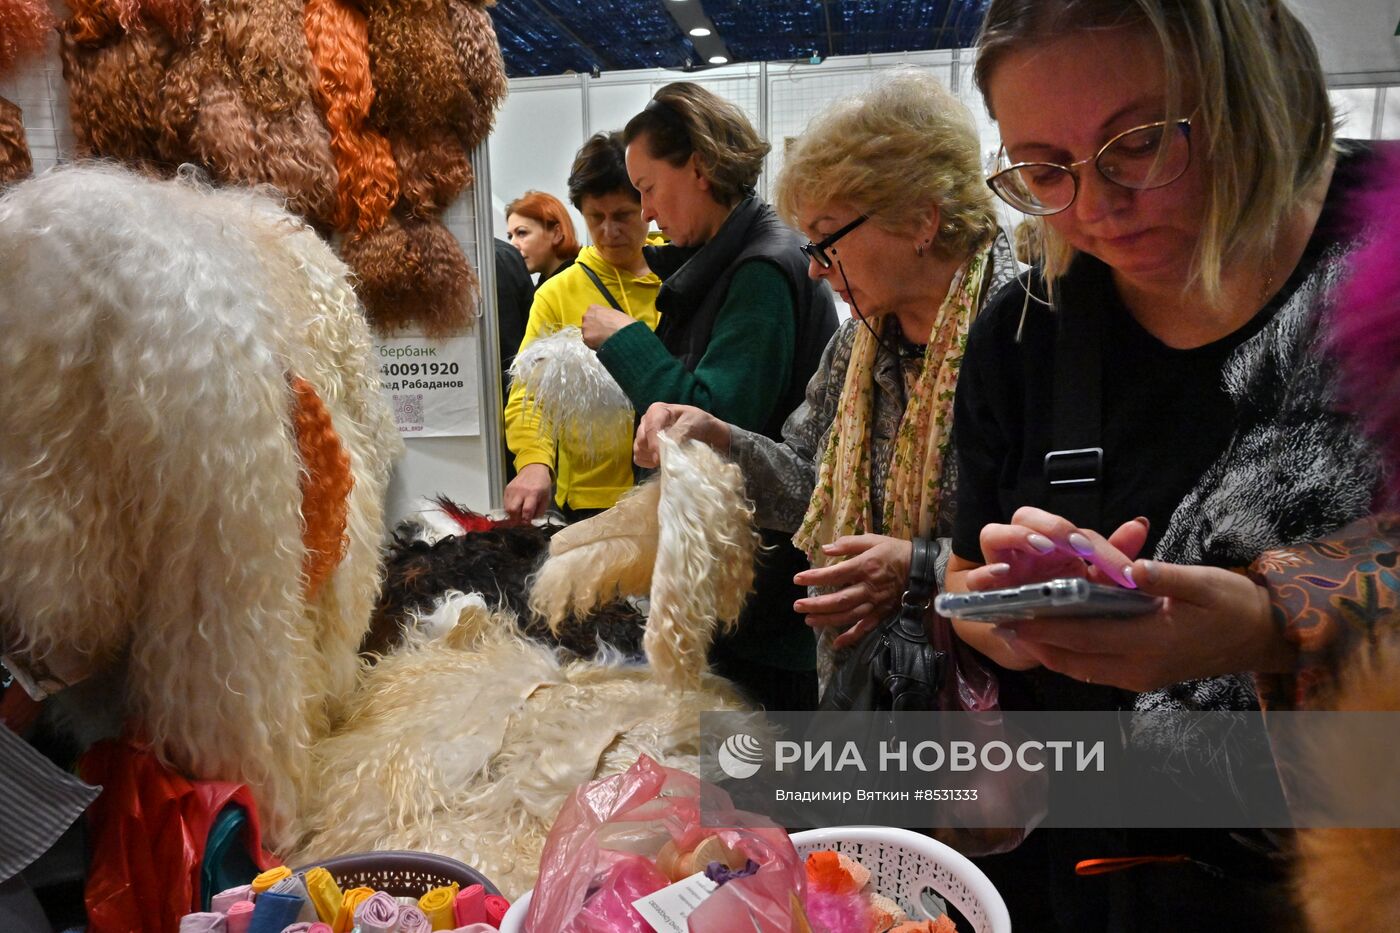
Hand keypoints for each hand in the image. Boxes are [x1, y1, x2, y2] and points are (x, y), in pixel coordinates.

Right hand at [503, 463, 552, 521]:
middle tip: (520, 521)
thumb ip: (540, 511)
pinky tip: (516, 506)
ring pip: (507, 508)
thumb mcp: (546, 497)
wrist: (533, 469)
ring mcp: (512, 490)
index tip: (526, 523)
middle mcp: (521, 491)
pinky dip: (509, 508)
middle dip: (516, 519)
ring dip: (512, 514)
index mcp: (533, 493)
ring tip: (518, 514)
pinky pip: (505, 503)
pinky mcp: (507, 489)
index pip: (526, 510)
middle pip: (512, 510)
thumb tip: (531, 521)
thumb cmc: (542, 484)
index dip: (525, 520)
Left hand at [580, 304, 635, 348]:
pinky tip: (602, 344)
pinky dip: (594, 345)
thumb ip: (606, 316)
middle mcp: (587, 316)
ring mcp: (585, 327)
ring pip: (587, 334)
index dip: (597, 321)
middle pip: (587, 324)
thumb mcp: (615, 313)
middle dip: (594, 329)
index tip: (601, 326)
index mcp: (593, 308)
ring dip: (593, 337)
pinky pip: (589, 343)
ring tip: (604, 340)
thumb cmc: (623, 323)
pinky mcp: (586, 338)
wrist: (624, 333)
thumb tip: (607, 322)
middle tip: (602, 334)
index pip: (591, 315)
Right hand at [633, 403, 730, 467]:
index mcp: (657, 410)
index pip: (651, 428)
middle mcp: (646, 421)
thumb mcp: (691, 424)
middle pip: (642, 440)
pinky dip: (648, 462)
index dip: (654, 444)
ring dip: (652, 457)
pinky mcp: (643, 448)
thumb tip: (664, 450)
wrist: (704, 434)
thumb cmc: (698, 425)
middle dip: (654, 451)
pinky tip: (661, 462)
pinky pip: (639, 458)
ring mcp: (643, 434)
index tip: (660, 459)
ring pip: (638, 449)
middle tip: (669, 459)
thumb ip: (676, 434)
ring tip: (667, 459)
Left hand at [792, 535, 912, 649]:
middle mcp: (868, 587)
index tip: (798, 579)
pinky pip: (865, 628)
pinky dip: (851, 637)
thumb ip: (848, 544)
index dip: (815, 577)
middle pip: (838, 599)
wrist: (921, 567)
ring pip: (848, 615)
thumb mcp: (872, 539)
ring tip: (809, 620)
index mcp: (864, 566)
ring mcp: (875, 603)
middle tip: (797, 606)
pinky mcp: (882, 613)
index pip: (835, 574)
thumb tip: (825, 548)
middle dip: (816, 604)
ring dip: (827, 620)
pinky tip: (836, 643)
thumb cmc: (894, 551)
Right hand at [944, 508, 1150, 670]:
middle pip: (1026, 516)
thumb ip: (1115, 558)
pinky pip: (975, 578)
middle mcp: (1023, 549)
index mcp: (1052, 544)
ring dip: (1016, 537)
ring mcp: (1001, 568)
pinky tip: (1005, 575)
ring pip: (992, 534)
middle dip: (1052, 527)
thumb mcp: (1097, 586)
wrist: (1042, 644)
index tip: (1124, 571)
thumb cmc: (1068, 607)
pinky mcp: (986, 594)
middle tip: (1078, 546)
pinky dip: (986, 574)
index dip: (1099, 546)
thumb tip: (1139, 524)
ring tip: (1042, 547)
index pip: (1074, 532)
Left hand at [995, 559, 1290, 691]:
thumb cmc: (1235, 604)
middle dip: (1036, 643)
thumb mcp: (1206, 583)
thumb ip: (1165, 577)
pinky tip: (1050, 641)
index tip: (1014, 616)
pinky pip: (1096, 669)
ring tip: (1014, 632)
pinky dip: (1070, 657)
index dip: (1047, 627)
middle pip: (1074, 659)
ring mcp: (1141, 676)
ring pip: (1081, 668)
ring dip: (1048, 652)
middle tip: (999, 624)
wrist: (1266, 637)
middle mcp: (1139, 668)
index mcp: (1151, 643)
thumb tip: (1130, 568)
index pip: (1085, 636)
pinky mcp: (1144, 676)